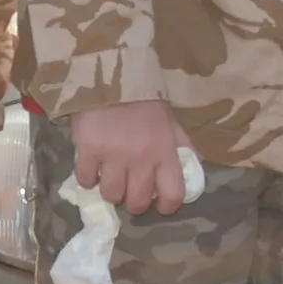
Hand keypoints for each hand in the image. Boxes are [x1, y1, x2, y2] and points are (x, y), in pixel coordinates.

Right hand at [72, 100, 194, 217]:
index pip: (173, 195)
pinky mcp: (88, 150)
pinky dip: (88, 177)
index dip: (167, 206)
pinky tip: (92, 166)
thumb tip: (197, 166)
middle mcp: (140, 159)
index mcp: (164, 152)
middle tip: (130, 189)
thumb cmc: (145, 101)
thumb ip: (183, 146)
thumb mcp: (171, 121)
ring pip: (111, 195)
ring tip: (110, 177)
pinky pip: (85, 180)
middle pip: (137, 202)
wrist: (112, 76)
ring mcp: (112, 156)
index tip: (160, 203)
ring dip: (111, 190)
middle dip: (135, 202)